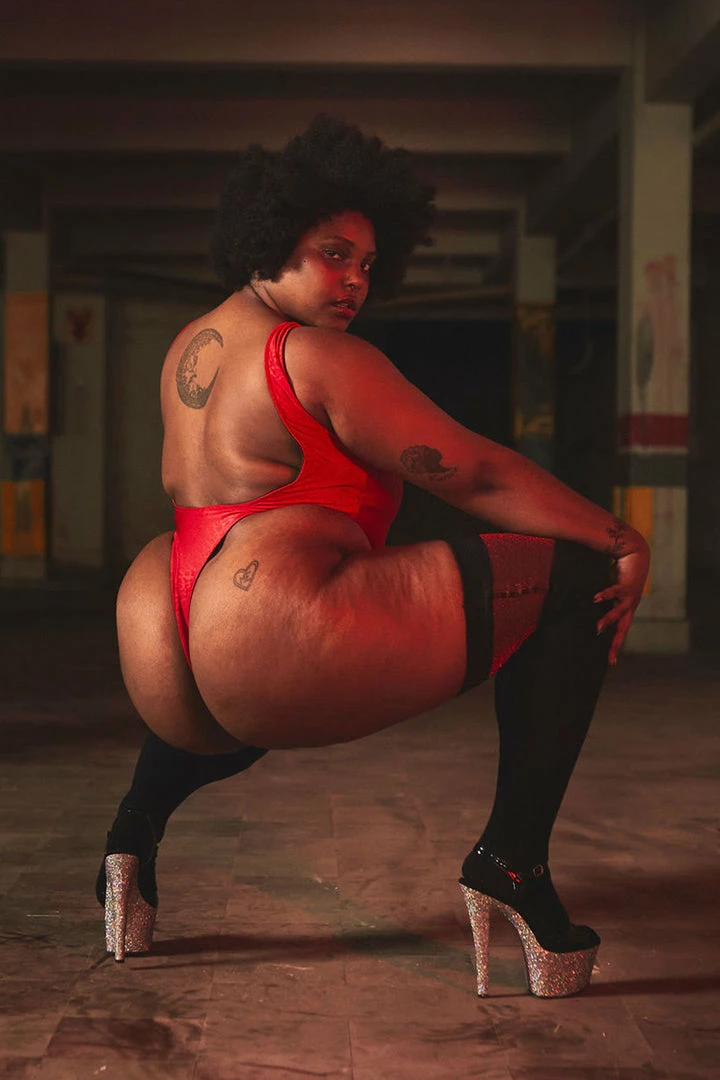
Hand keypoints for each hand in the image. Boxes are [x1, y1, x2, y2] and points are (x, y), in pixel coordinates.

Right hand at [593, 542, 650, 665]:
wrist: (635, 553)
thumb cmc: (622, 571)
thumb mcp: (613, 589)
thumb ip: (604, 599)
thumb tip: (587, 605)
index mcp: (626, 609)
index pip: (620, 632)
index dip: (615, 646)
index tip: (612, 662)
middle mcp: (629, 606)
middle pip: (623, 629)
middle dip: (616, 644)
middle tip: (611, 658)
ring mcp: (629, 596)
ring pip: (619, 612)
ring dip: (608, 620)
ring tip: (598, 628)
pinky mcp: (626, 584)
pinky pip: (615, 591)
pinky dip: (605, 596)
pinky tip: (596, 599)